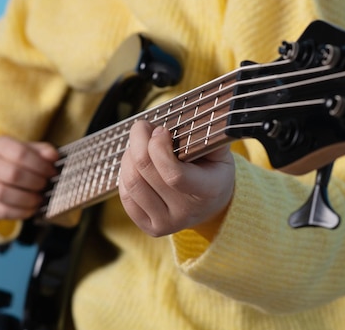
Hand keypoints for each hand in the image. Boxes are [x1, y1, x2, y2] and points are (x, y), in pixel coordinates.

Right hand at [0, 136, 58, 219]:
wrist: (2, 173)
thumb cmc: (22, 160)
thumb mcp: (35, 150)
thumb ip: (45, 151)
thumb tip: (53, 156)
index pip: (19, 153)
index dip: (40, 165)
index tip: (52, 172)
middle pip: (11, 174)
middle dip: (34, 181)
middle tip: (45, 184)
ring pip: (2, 193)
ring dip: (27, 198)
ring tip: (39, 198)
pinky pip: (1, 210)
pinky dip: (20, 212)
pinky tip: (32, 208)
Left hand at [118, 121, 234, 238]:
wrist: (212, 204)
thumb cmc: (213, 170)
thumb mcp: (219, 151)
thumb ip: (205, 134)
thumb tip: (185, 116)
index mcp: (208, 191)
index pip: (174, 175)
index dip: (159, 148)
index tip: (161, 130)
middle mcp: (187, 212)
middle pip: (146, 173)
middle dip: (138, 141)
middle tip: (143, 127)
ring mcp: (167, 223)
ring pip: (132, 183)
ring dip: (129, 156)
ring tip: (138, 143)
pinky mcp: (150, 228)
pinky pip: (126, 196)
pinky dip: (126, 174)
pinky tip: (135, 164)